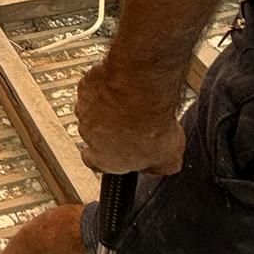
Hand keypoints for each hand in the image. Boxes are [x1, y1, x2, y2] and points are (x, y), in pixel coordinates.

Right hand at [75, 59, 185, 175]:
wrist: (140, 89)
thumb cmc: (149, 124)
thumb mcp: (169, 157)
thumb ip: (160, 167)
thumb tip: (160, 167)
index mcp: (104, 159)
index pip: (95, 163)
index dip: (106, 158)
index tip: (119, 154)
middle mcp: (88, 135)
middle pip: (96, 135)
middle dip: (112, 129)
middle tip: (135, 124)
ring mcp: (84, 108)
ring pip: (94, 111)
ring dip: (109, 108)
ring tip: (133, 103)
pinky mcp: (86, 85)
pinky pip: (95, 89)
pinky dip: (108, 88)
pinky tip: (127, 87)